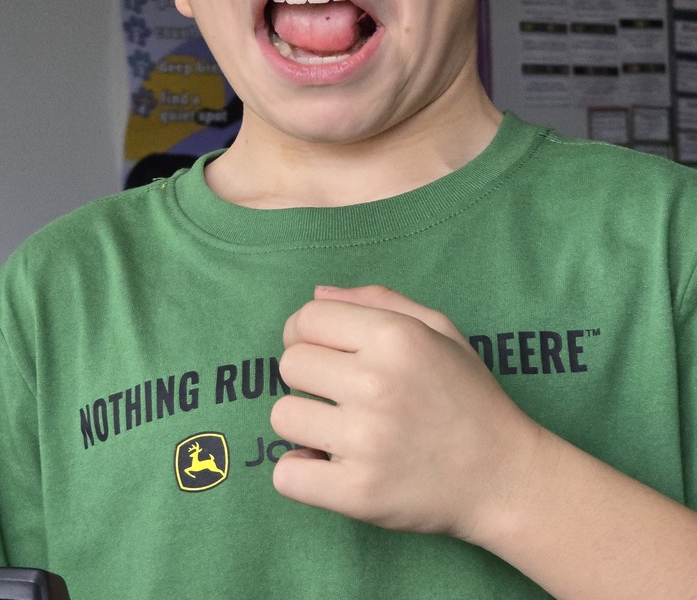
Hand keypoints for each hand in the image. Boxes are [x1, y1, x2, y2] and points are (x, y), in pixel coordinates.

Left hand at [270, 285, 542, 541]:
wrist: (505, 477)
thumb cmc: (468, 396)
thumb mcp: (439, 329)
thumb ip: (377, 301)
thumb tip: (318, 294)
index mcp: (395, 336)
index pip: (306, 319)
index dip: (304, 333)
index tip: (322, 353)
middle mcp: (377, 382)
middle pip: (290, 365)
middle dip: (307, 378)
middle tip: (339, 394)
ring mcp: (366, 440)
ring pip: (283, 417)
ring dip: (304, 425)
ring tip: (338, 430)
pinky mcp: (358, 492)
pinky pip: (286, 475)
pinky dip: (300, 472)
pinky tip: (327, 465)